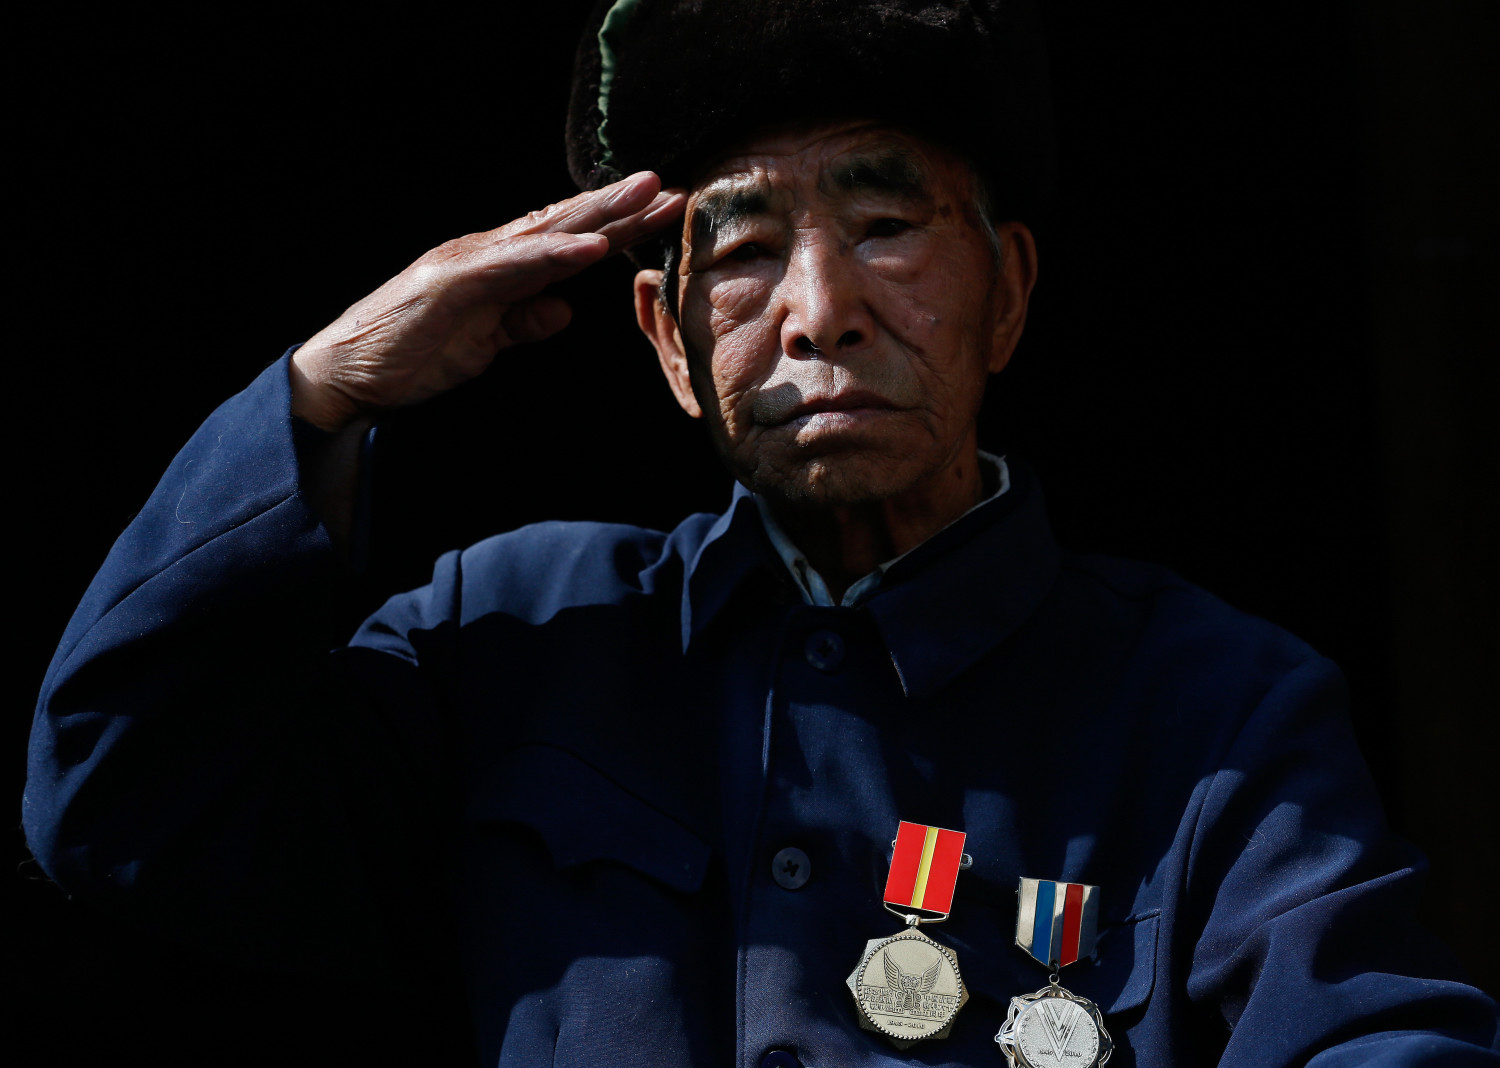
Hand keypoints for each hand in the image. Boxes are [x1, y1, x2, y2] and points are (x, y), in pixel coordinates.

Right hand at [290, 171, 684, 430]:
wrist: (348, 374)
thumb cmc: (413, 355)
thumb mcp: (485, 344)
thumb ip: (523, 323)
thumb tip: (564, 313)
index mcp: (499, 269)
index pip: (568, 242)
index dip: (616, 227)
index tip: (664, 214)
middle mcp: (488, 254)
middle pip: (565, 225)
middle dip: (620, 206)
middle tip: (670, 186)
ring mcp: (470, 264)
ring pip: (545, 233)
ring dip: (598, 214)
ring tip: (645, 195)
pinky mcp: (453, 284)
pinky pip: (513, 267)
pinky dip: (553, 256)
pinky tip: (590, 248)